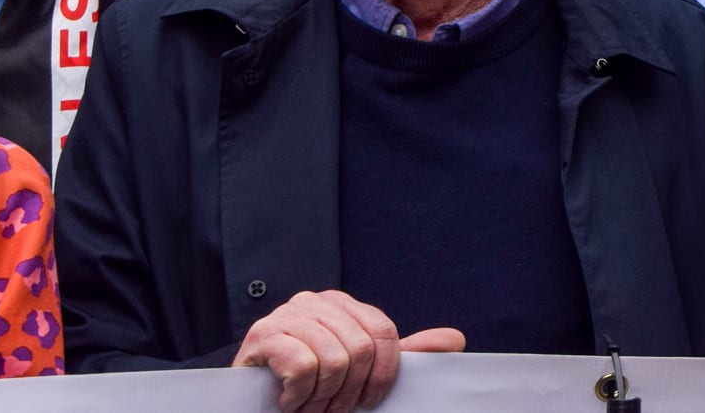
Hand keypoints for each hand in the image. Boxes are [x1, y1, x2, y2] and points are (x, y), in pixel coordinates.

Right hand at [231, 290, 463, 412]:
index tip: (368, 401)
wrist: (249, 402)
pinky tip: (287, 400)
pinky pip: (303, 367)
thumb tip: (455, 340)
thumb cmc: (308, 384)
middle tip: (330, 409)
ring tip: (307, 406)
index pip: (384, 334)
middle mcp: (315, 301)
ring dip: (321, 399)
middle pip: (360, 350)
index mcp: (342, 304)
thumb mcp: (358, 369)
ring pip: (334, 361)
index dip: (383, 375)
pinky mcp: (262, 335)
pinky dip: (299, 396)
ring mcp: (286, 315)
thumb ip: (402, 354)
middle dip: (348, 393)